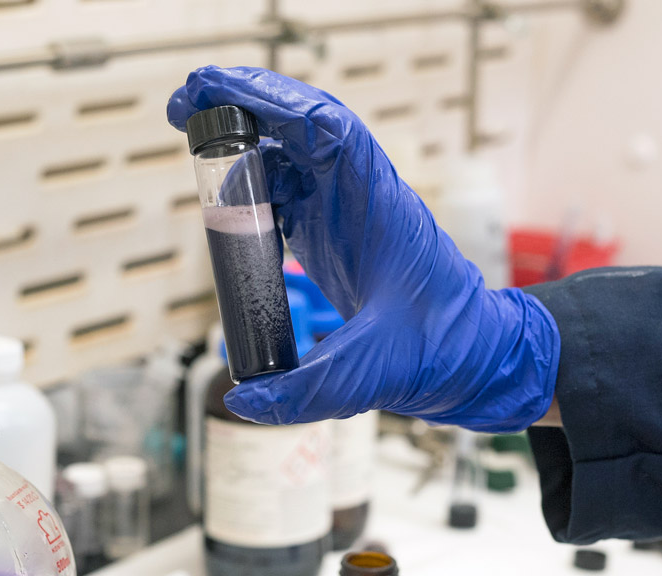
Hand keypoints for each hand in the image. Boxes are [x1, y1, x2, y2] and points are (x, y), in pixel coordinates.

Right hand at [167, 66, 558, 432]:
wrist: (475, 361)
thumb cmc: (444, 353)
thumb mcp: (375, 373)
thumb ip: (309, 389)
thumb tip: (244, 400)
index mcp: (380, 208)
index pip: (328, 131)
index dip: (272, 102)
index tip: (218, 89)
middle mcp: (363, 197)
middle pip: (303, 126)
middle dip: (245, 103)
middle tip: (186, 100)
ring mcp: (348, 211)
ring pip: (294, 153)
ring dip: (246, 141)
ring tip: (195, 145)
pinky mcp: (335, 233)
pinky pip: (291, 188)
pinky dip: (255, 182)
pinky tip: (226, 199)